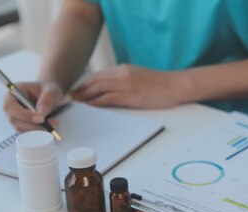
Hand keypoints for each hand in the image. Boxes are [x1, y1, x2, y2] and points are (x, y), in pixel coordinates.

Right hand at [3, 81, 63, 131]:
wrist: (51, 95)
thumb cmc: (48, 89)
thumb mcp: (51, 91)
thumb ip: (46, 100)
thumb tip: (40, 114)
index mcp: (13, 93)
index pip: (10, 106)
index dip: (23, 115)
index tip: (41, 119)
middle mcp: (11, 106)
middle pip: (14, 120)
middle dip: (33, 125)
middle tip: (53, 123)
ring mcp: (15, 117)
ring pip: (21, 129)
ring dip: (38, 130)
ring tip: (55, 123)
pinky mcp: (22, 125)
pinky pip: (28, 133)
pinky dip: (39, 132)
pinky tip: (50, 127)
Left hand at [71, 64, 188, 108]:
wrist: (175, 85)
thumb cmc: (161, 84)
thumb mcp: (140, 77)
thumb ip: (126, 80)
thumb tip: (116, 88)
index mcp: (124, 69)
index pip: (100, 75)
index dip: (87, 83)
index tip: (79, 89)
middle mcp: (122, 75)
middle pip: (96, 81)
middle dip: (82, 89)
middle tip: (72, 96)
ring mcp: (126, 85)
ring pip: (99, 89)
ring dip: (86, 96)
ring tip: (77, 102)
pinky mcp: (130, 96)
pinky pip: (108, 98)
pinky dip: (97, 102)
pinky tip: (90, 106)